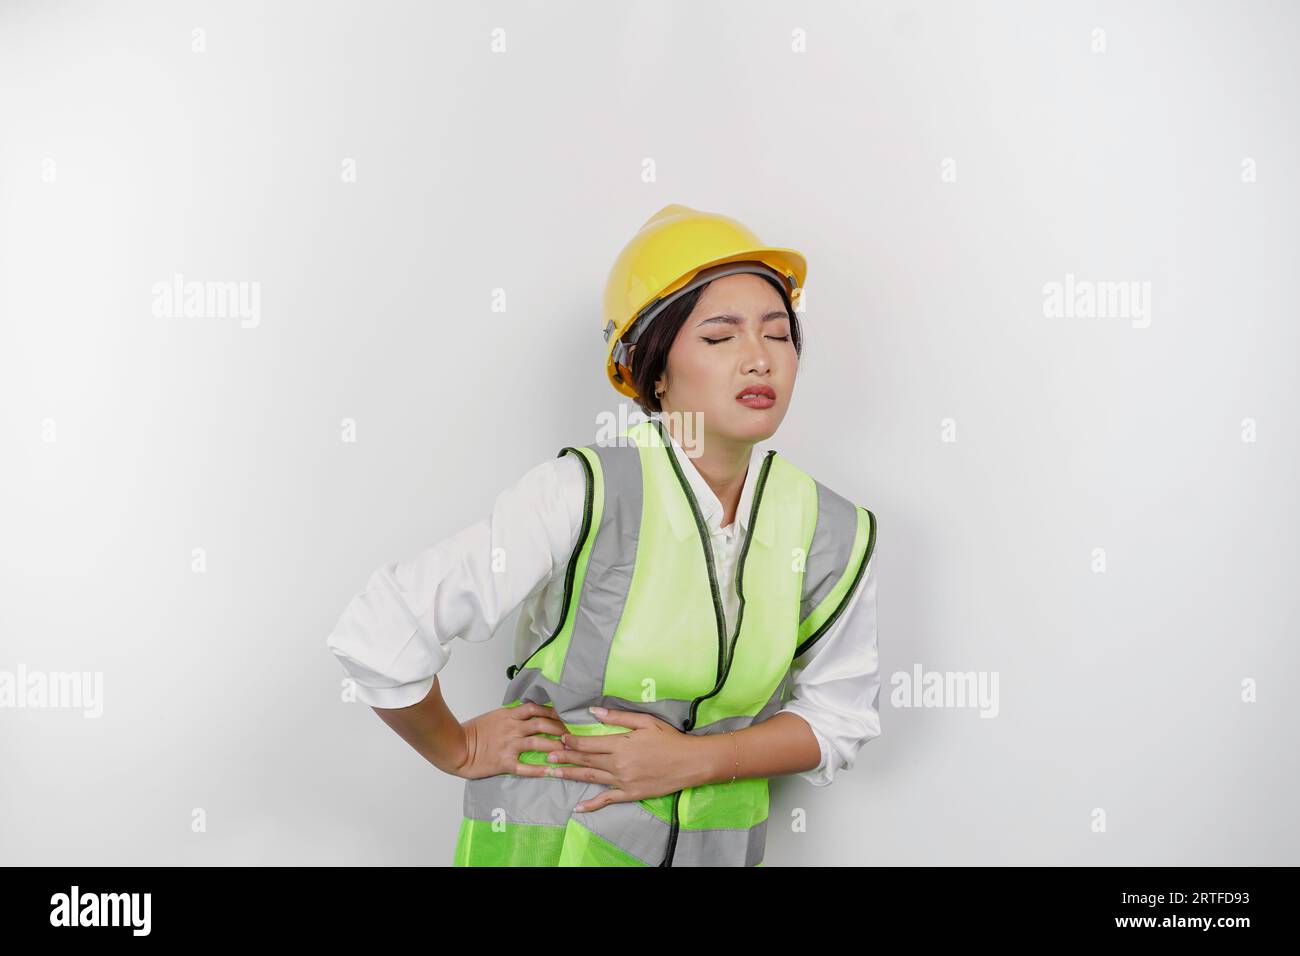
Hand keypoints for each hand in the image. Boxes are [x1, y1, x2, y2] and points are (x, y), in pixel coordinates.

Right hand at [450, 702, 568, 779]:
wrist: (456, 747)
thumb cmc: (473, 732)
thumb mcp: (494, 716)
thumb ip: (512, 715)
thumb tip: (529, 712)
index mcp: (509, 715)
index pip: (536, 709)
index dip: (553, 711)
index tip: (565, 715)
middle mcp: (511, 729)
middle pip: (541, 725)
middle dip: (560, 729)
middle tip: (573, 734)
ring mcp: (509, 746)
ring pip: (538, 743)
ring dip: (555, 747)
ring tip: (570, 751)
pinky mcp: (505, 763)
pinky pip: (526, 767)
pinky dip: (540, 769)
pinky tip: (553, 771)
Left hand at [515, 706, 697, 811]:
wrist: (690, 762)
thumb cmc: (669, 739)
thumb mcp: (645, 722)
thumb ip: (618, 717)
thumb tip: (594, 711)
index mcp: (620, 744)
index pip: (589, 743)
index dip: (572, 741)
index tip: (559, 738)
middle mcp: (618, 764)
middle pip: (585, 760)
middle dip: (564, 757)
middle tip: (546, 755)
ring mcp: (623, 781)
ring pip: (591, 778)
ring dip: (570, 775)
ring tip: (553, 773)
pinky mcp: (630, 794)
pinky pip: (607, 799)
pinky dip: (591, 804)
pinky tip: (578, 807)